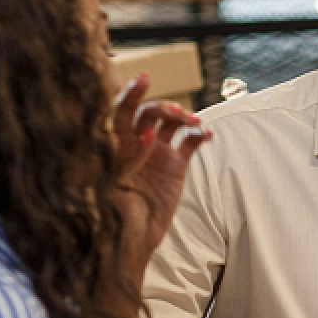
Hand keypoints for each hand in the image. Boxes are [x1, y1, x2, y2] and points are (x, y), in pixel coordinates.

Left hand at [112, 73, 210, 262]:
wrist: (132, 239)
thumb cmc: (111, 214)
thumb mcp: (110, 185)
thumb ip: (125, 158)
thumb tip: (145, 135)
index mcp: (114, 145)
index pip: (121, 112)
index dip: (132, 94)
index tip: (144, 78)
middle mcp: (136, 143)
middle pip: (149, 113)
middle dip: (163, 107)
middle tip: (176, 113)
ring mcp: (157, 153)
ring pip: (171, 123)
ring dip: (183, 117)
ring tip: (193, 122)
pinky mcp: (176, 165)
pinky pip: (190, 143)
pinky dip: (200, 135)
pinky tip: (207, 134)